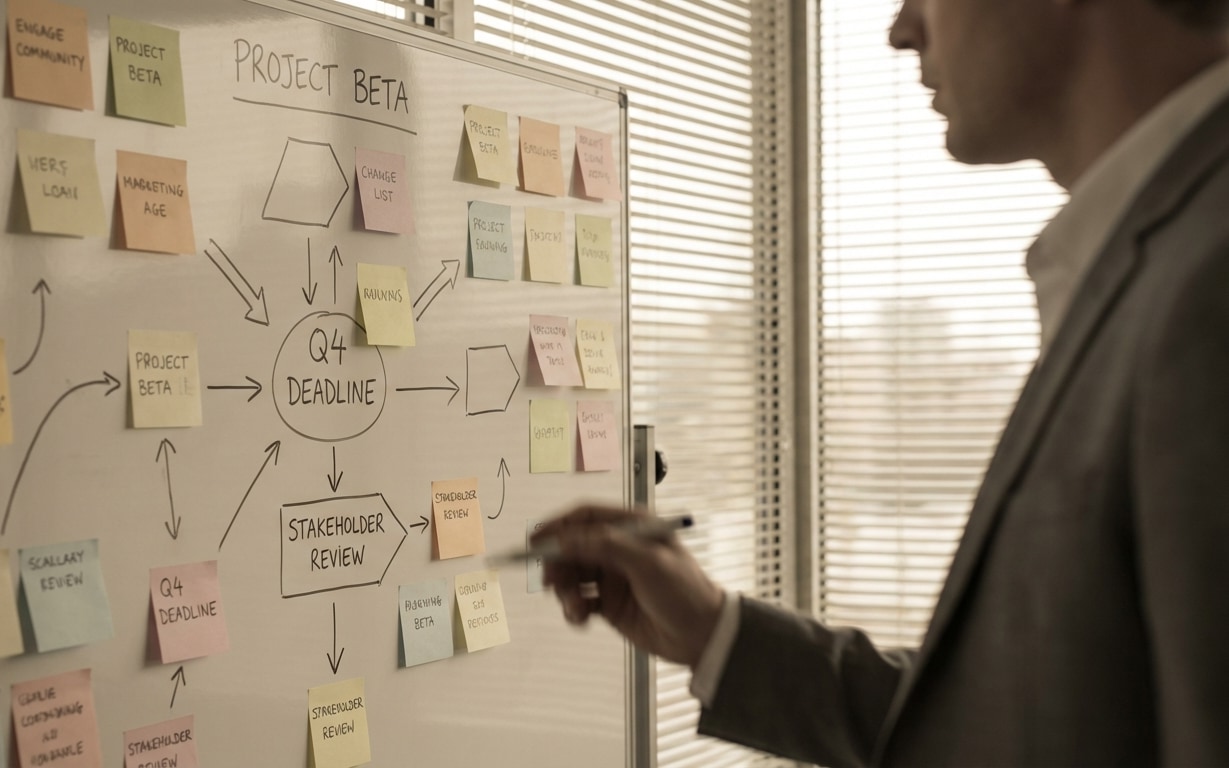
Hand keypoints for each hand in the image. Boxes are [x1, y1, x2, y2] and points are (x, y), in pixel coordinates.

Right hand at [535, 504, 724, 667]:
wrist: (703, 637)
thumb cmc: (686, 592)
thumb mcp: (647, 563)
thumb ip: (605, 546)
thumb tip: (567, 538)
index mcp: (632, 527)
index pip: (586, 518)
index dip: (558, 527)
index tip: (535, 541)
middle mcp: (620, 548)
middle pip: (573, 547)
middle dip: (558, 564)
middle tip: (550, 581)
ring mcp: (614, 576)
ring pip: (573, 576)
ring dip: (566, 591)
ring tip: (574, 608)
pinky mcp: (610, 603)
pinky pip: (580, 601)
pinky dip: (574, 609)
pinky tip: (580, 618)